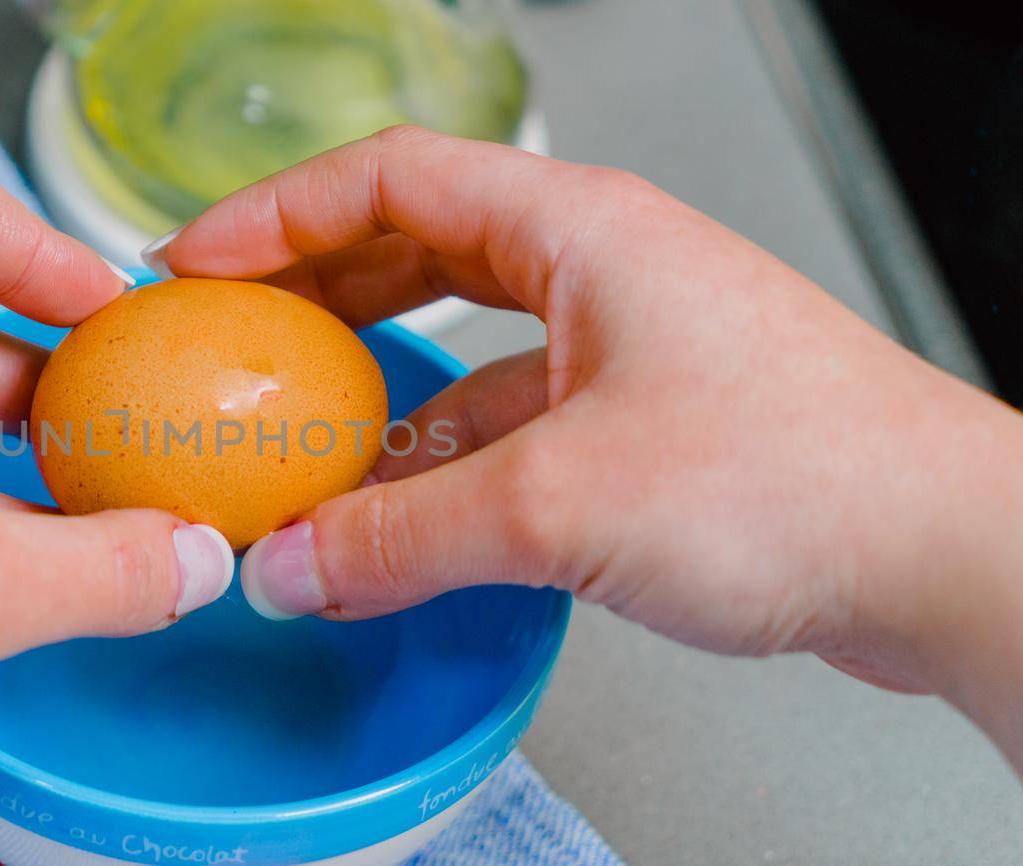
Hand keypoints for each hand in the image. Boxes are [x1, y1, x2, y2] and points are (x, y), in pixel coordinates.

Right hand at [149, 126, 1022, 766]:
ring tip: (297, 432)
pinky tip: (397, 511)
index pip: (389, 179)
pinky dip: (438, 457)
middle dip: (313, 289)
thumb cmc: (805, 478)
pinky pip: (506, 419)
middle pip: (417, 246)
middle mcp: (599, 272)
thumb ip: (402, 537)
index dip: (276, 214)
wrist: (943, 557)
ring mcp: (624, 348)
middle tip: (230, 335)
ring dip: (375, 385)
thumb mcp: (559, 503)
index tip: (197, 263)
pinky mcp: (643, 426)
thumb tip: (292, 565)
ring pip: (463, 341)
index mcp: (577, 231)